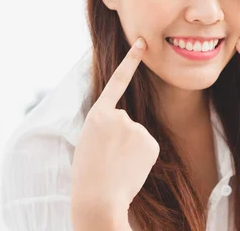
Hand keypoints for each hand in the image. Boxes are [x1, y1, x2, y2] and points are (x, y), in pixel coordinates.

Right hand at [71, 38, 159, 216]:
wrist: (98, 198)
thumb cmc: (89, 172)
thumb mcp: (88, 140)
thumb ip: (106, 124)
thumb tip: (126, 123)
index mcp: (98, 114)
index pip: (117, 81)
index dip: (130, 60)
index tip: (142, 42)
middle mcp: (119, 116)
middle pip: (125, 122)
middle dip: (119, 138)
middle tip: (107, 158)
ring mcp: (136, 128)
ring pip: (137, 135)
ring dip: (130, 149)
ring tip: (117, 165)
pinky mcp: (150, 142)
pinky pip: (147, 147)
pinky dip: (141, 157)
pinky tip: (130, 168)